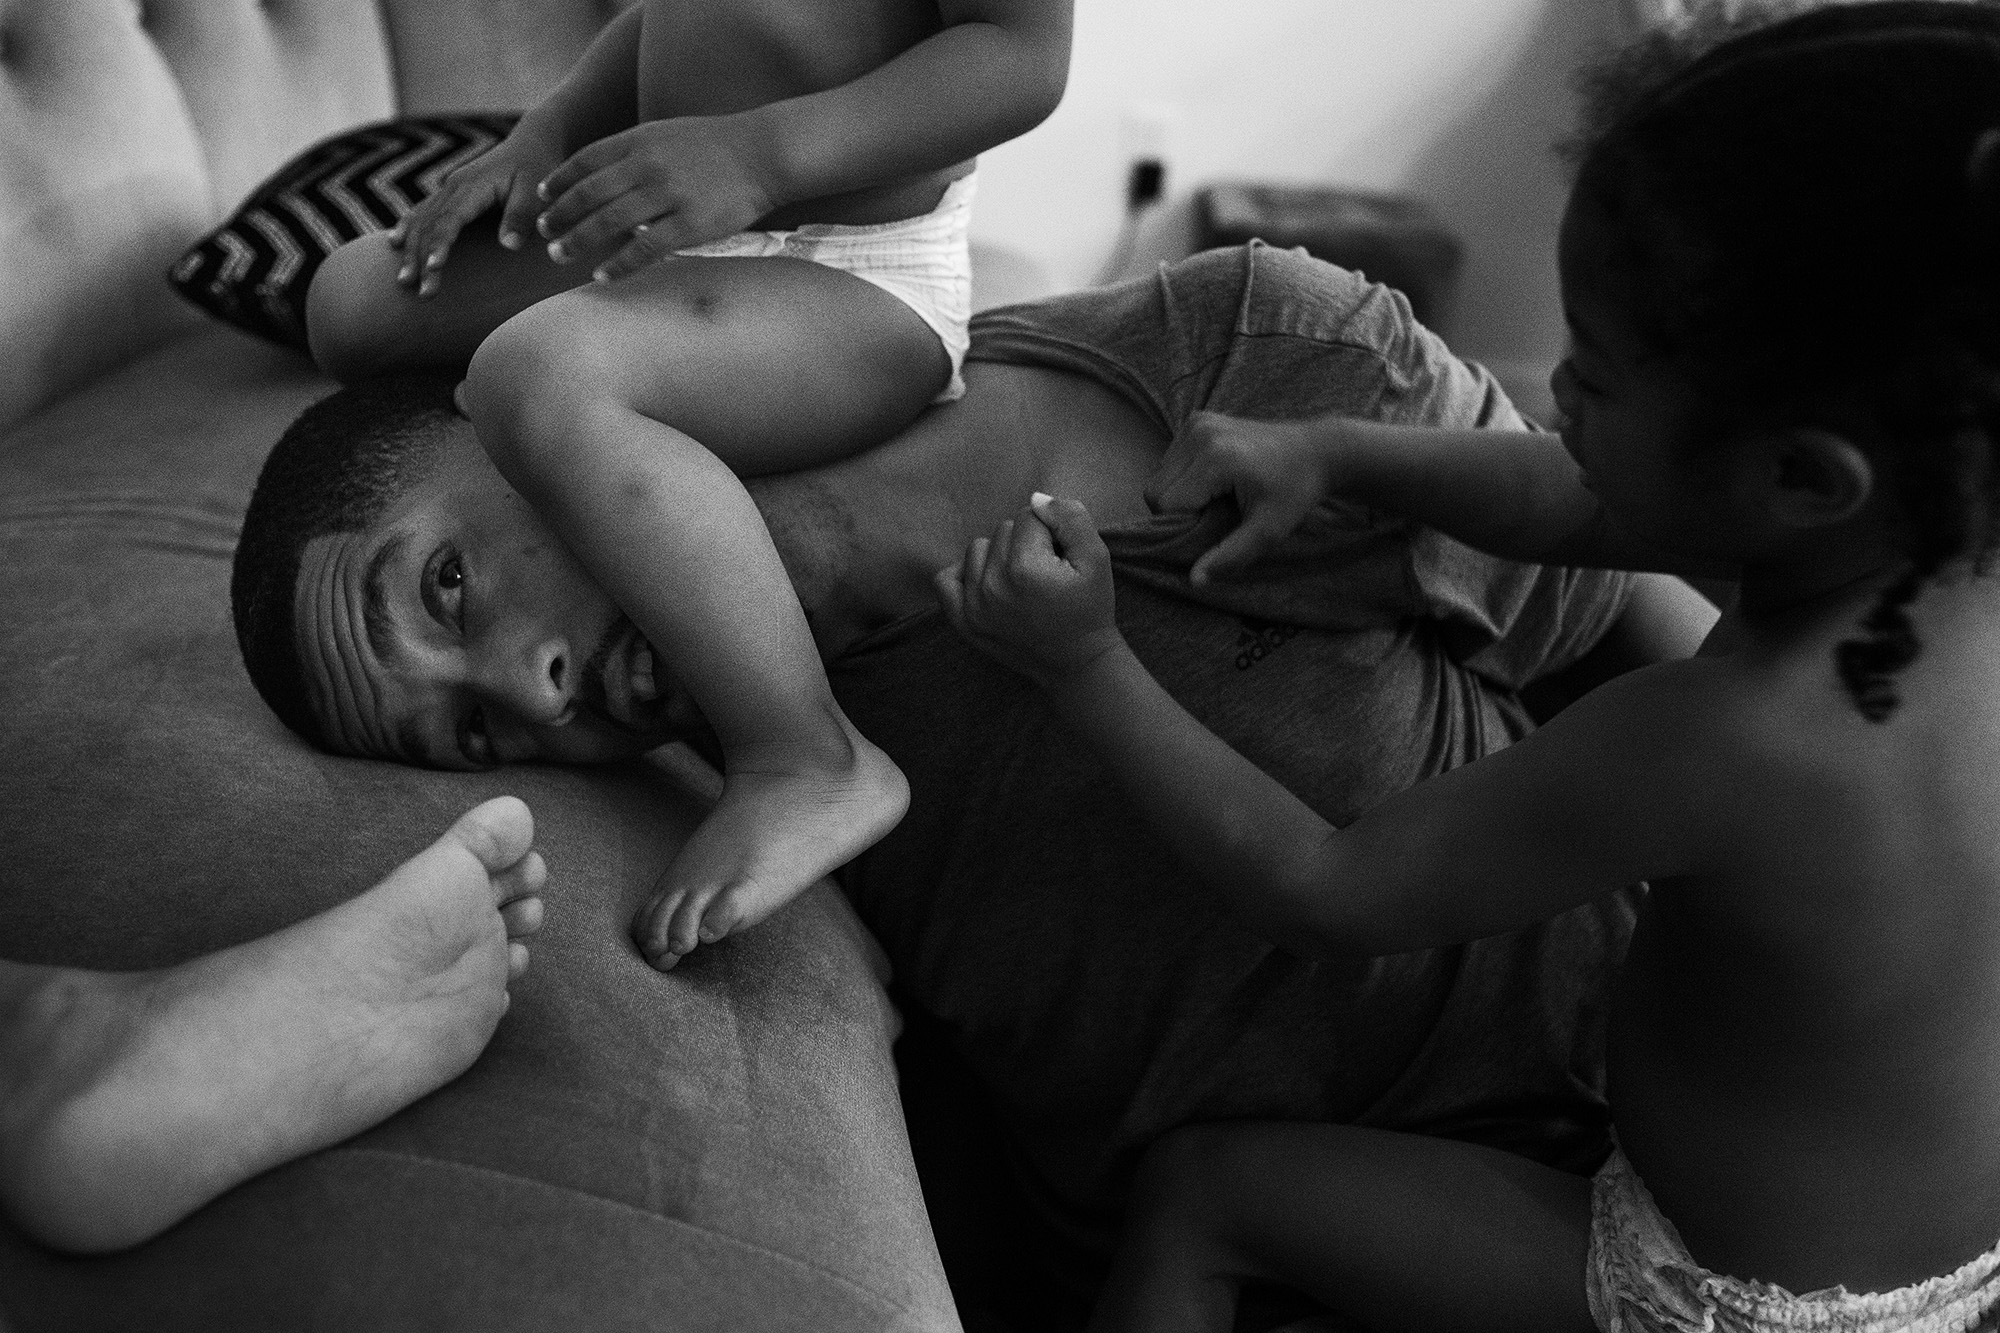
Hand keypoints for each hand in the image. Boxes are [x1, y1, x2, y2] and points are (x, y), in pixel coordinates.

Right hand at [388, 122, 565, 296]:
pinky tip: (395, 244)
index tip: (433, 269)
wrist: (533, 143)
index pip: (449, 220)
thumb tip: (509, 245)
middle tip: (414, 288)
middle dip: (418, 257)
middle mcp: (454, 186)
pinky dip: (408, 228)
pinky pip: (423, 212)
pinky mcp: (451, 193)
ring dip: (410, 249)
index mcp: (472, 186)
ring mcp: (449, 189)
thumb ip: (522, 216)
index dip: (439, 244)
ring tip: (403, 280)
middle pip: (428, 224)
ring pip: (420, 220)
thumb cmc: (537, 167)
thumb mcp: (536, 190)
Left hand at [533, 116, 775, 282]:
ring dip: (577, 241)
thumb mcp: (667, 134)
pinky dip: (618, 264)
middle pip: (589, 194)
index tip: (541, 198)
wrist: (763, 153)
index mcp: (640, 141)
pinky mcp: (689, 224)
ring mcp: (668, 196)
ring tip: (558, 256)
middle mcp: (647, 166)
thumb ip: (635, 153)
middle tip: (541, 233)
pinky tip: (601, 275)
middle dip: (559, 215)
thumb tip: (603, 178)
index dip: (559, 181)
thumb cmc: (717, 146)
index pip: (586, 161)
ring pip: (608, 222)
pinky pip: (644, 249)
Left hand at [934, 493, 1122, 689]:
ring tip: (1023, 582)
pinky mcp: (962, 622)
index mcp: (1025, 568)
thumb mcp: (1097, 558)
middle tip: (1045, 575)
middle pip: (1003, 530)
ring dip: (999, 557)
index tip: (1062, 560)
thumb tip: (1036, 499)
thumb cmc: (1090, 609)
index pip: (1029, 515)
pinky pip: (945, 578)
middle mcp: (992, 586)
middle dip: (1027, 543)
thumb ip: (1070, 518)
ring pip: (978, 549)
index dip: (1052, 531)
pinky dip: (965, 575)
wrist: (1077, 664)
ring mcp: (972, 606)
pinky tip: (989, 583)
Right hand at [1145, 411, 1342, 585]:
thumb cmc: (1295, 493)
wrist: (1316, 451)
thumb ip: (1229, 556)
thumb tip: (1194, 581)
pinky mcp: (1197, 419)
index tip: (1217, 525)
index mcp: (1215, 459)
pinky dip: (1184, 476)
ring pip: (1159, 475)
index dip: (1185, 525)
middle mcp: (1200, 434)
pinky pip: (1170, 459)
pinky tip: (1216, 478)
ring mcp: (1197, 422)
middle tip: (1216, 514)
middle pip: (1155, 490)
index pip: (1166, 505)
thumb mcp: (1268, 531)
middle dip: (1178, 511)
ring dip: (1179, 493)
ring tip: (1218, 495)